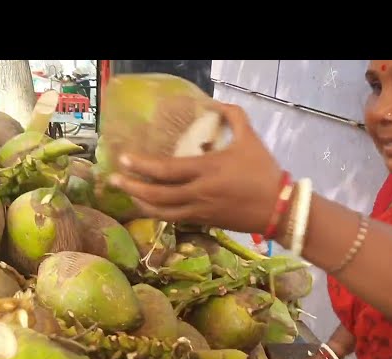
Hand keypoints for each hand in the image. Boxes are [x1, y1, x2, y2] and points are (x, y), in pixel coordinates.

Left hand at [107, 101, 283, 233]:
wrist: (278, 210)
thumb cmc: (263, 173)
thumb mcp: (250, 140)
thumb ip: (233, 117)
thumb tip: (214, 103)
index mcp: (207, 170)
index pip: (166, 170)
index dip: (141, 166)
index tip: (123, 159)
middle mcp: (198, 193)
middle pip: (157, 194)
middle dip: (132, 187)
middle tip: (113, 180)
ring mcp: (199, 210)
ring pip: (162, 212)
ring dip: (141, 203)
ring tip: (128, 194)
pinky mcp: (203, 222)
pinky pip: (173, 219)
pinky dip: (157, 213)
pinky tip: (150, 206)